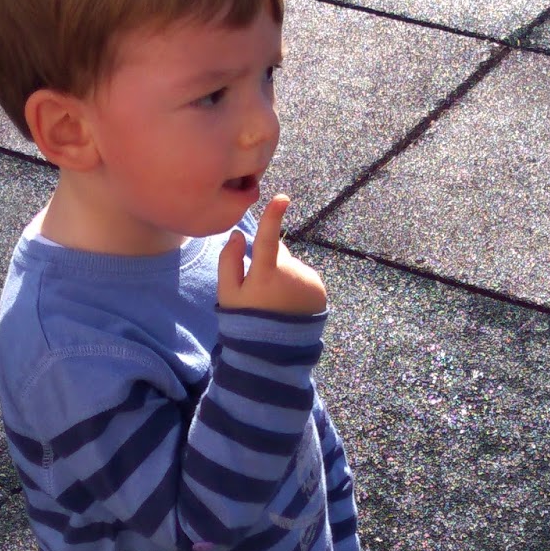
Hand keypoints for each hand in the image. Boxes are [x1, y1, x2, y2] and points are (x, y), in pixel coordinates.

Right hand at [218, 195, 326, 315]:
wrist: (276, 352)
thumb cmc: (246, 321)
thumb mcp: (228, 294)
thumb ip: (229, 261)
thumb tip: (238, 234)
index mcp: (265, 275)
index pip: (268, 240)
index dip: (273, 217)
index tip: (282, 198)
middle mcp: (291, 274)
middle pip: (279, 253)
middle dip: (270, 263)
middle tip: (260, 291)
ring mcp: (308, 282)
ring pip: (292, 266)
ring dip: (284, 276)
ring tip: (276, 303)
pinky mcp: (320, 289)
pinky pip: (305, 278)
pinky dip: (297, 286)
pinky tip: (290, 305)